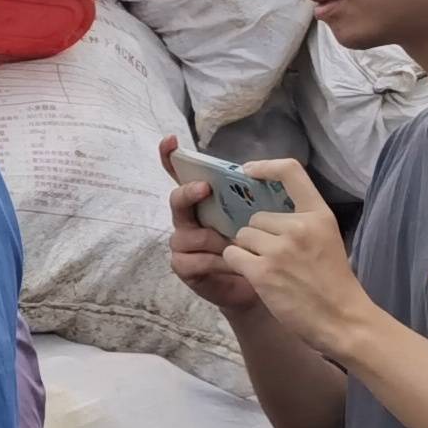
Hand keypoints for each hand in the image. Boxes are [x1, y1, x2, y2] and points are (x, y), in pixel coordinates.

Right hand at [163, 136, 262, 311]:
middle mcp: (188, 218)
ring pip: (188, 234)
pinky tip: (232, 266)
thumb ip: (252, 195)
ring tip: (236, 247)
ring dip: (213, 239)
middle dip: (189, 192)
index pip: (181, 174)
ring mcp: (183, 242)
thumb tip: (255, 171)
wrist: (258, 287)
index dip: (170, 156)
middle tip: (205, 188)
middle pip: (177, 199)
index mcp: (204, 201)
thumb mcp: (258, 217)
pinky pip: (193, 260)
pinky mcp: (183, 266)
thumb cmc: (257, 247)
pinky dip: (215, 262)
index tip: (170, 140)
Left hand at [224, 161, 373, 362]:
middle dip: (258, 235)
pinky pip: (232, 255)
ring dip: (247, 250)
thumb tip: (268, 212)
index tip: (248, 171)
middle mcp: (299, 226)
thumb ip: (302, 222)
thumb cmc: (334, 283)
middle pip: (256, 217)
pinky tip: (257, 277)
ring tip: (269, 269)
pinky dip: (238, 265)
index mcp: (319, 215)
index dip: (266, 166)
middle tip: (275, 257)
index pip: (291, 171)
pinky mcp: (263, 271)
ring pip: (242, 236)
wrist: (343, 319)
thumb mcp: (327, 239)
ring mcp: (280, 248)